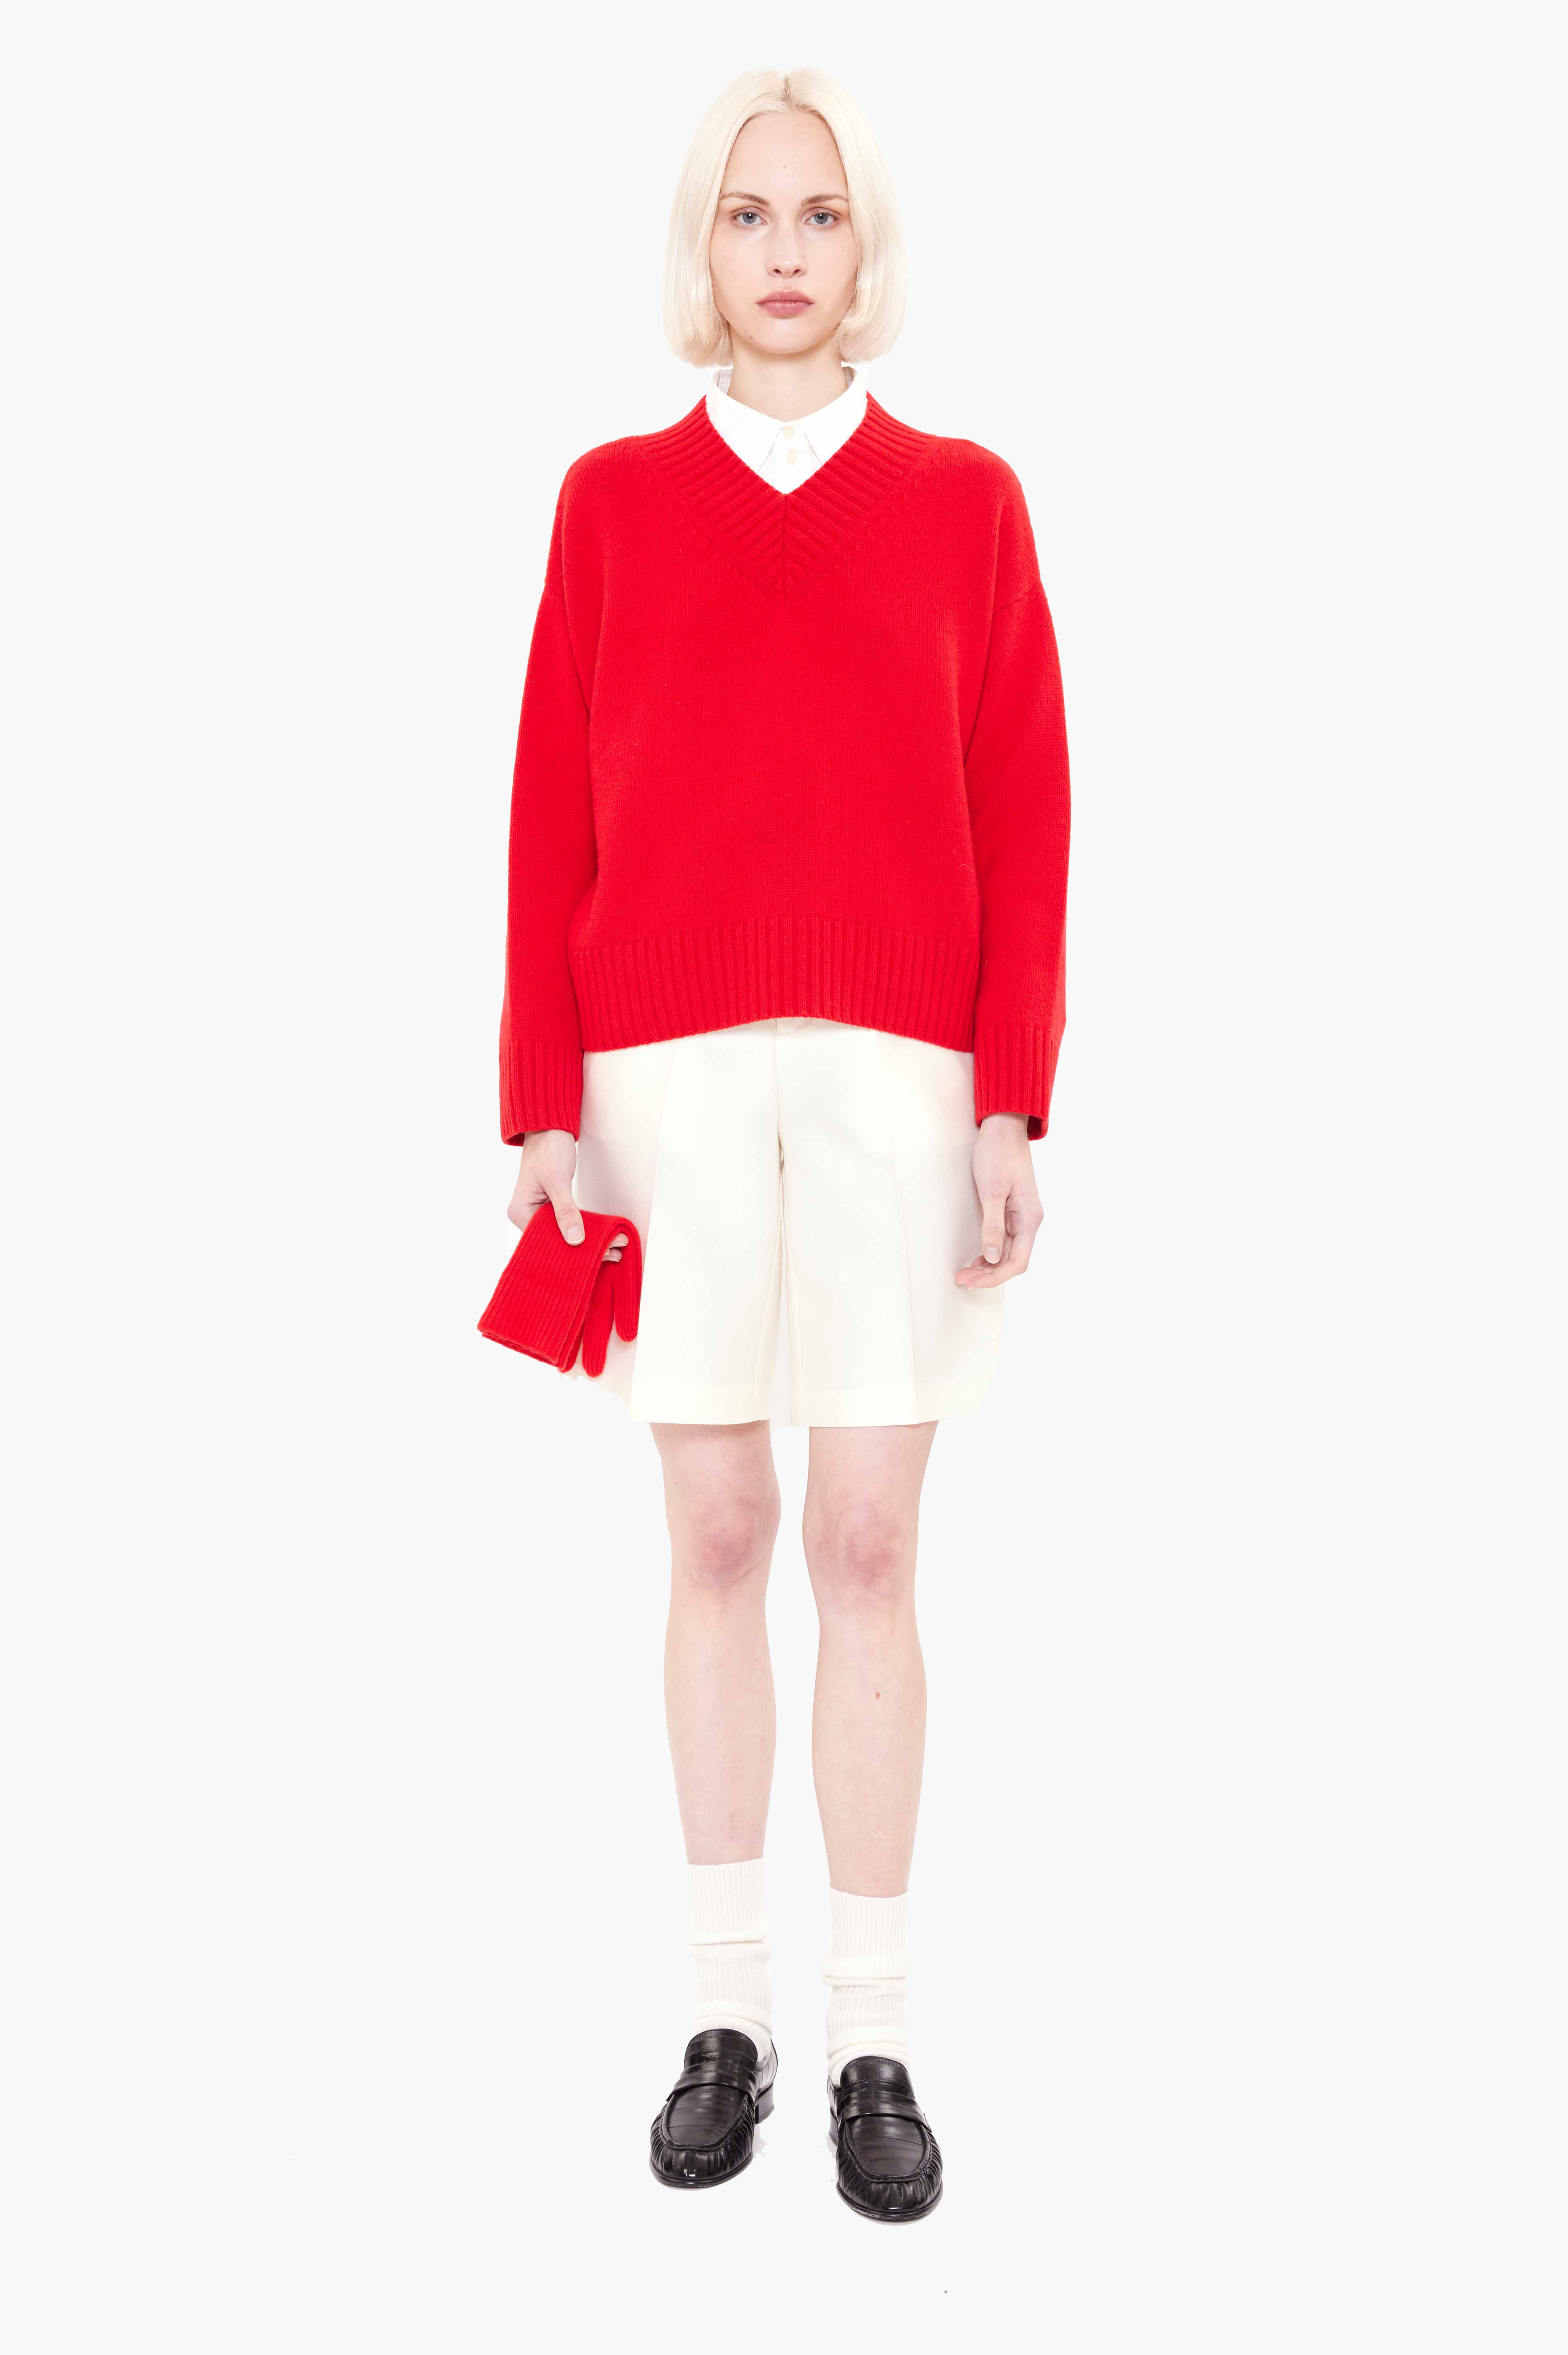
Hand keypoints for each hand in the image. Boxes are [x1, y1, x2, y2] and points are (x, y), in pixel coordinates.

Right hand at [508, 1133, 626, 1258]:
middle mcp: (526, 1215)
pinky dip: (585, 1230)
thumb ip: (566, 1211)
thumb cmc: (548, 1149)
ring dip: (588, 1241)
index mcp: (520, 1212)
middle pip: (556, 1240)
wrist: (549, 1127)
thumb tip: (575, 1240)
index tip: (598, 1255)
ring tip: (614, 1250)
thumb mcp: (557, 1180)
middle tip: (613, 1254)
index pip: (545, 1241)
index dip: (571, 1250)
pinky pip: (568, 1224)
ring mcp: (538, 1211)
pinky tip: (603, 1237)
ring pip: (564, 1234)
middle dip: (584, 1249)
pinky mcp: (551, 1207)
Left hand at [956, 1113, 1042, 1287]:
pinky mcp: (1012, 1209)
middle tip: (962, 1278)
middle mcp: (1029, 1220)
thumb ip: (992, 1225)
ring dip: (988, 1265)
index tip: (970, 1280)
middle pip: (1013, 1260)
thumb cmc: (997, 1154)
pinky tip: (977, 1256)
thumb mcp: (991, 1190)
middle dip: (989, 1274)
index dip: (994, 1277)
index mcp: (1029, 1218)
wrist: (1003, 1127)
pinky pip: (1004, 1239)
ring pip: (1008, 1252)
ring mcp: (1021, 1216)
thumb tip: (992, 1257)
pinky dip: (990, 1251)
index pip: (1017, 1262)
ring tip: (966, 1272)